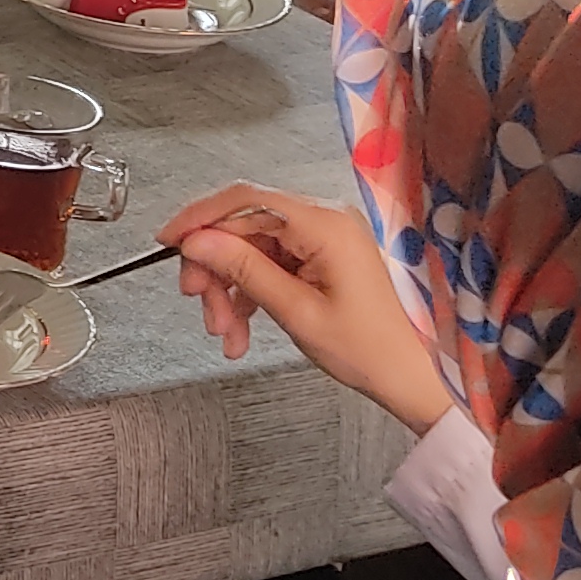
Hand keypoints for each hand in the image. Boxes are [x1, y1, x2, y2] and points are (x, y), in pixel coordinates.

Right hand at [164, 186, 452, 432]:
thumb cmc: (368, 349)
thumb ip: (244, 270)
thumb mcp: (296, 311)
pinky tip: (242, 326)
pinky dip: (251, 293)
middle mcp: (325, 221)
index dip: (200, 219)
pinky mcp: (325, 257)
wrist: (412, 377)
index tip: (168, 242)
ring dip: (231, 288)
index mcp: (324, 225)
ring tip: (226, 333)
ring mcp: (325, 239)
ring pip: (254, 249)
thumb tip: (199, 241)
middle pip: (246, 227)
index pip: (245, 201)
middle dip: (216, 268)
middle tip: (199, 304)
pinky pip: (273, 263)